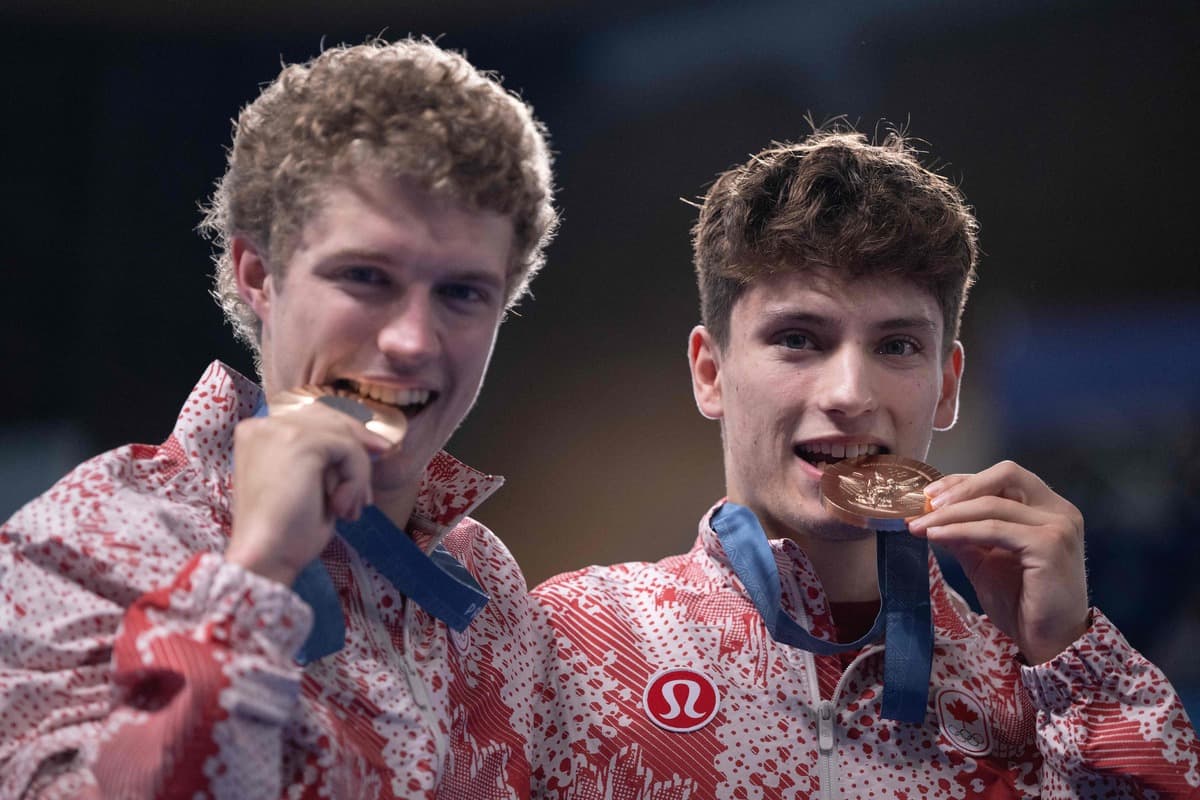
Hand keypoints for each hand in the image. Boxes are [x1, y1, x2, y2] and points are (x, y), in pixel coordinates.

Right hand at [225, 402, 392, 586]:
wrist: (266, 557)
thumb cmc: (286, 532)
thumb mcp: (310, 484)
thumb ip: (327, 459)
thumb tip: (372, 443)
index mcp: (257, 433)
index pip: (313, 418)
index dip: (347, 433)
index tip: (377, 451)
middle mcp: (263, 424)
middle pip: (329, 419)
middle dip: (357, 450)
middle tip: (370, 485)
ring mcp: (278, 429)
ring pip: (342, 435)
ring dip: (356, 474)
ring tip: (348, 510)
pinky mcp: (298, 440)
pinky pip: (347, 449)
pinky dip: (355, 479)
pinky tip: (340, 508)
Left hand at [907, 460, 1089, 663]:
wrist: (1049, 643)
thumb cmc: (1022, 604)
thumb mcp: (985, 561)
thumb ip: (964, 535)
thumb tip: (930, 515)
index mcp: (1047, 509)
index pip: (1002, 478)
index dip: (963, 481)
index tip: (927, 495)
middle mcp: (1058, 510)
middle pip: (1005, 474)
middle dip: (960, 486)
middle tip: (925, 503)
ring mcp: (1058, 525)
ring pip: (992, 503)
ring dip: (949, 513)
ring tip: (920, 524)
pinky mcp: (1049, 544)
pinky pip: (993, 529)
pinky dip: (960, 529)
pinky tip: (936, 536)